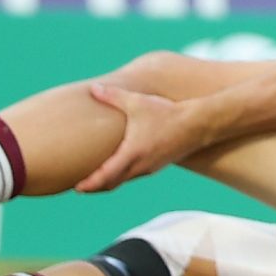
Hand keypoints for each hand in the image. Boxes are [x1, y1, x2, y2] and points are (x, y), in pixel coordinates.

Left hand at [77, 83, 206, 192]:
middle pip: (111, 184)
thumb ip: (113, 96)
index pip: (104, 177)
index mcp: (132, 154)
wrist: (199, 124)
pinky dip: (122, 176)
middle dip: (95, 187)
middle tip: (79, 186)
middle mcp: (140, 166)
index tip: (76, 187)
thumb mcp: (138, 102)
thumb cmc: (167, 113)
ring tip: (95, 178)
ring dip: (109, 182)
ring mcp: (150, 168)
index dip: (89, 184)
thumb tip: (92, 88)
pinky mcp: (158, 165)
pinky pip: (135, 175)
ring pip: (124, 181)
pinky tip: (120, 167)